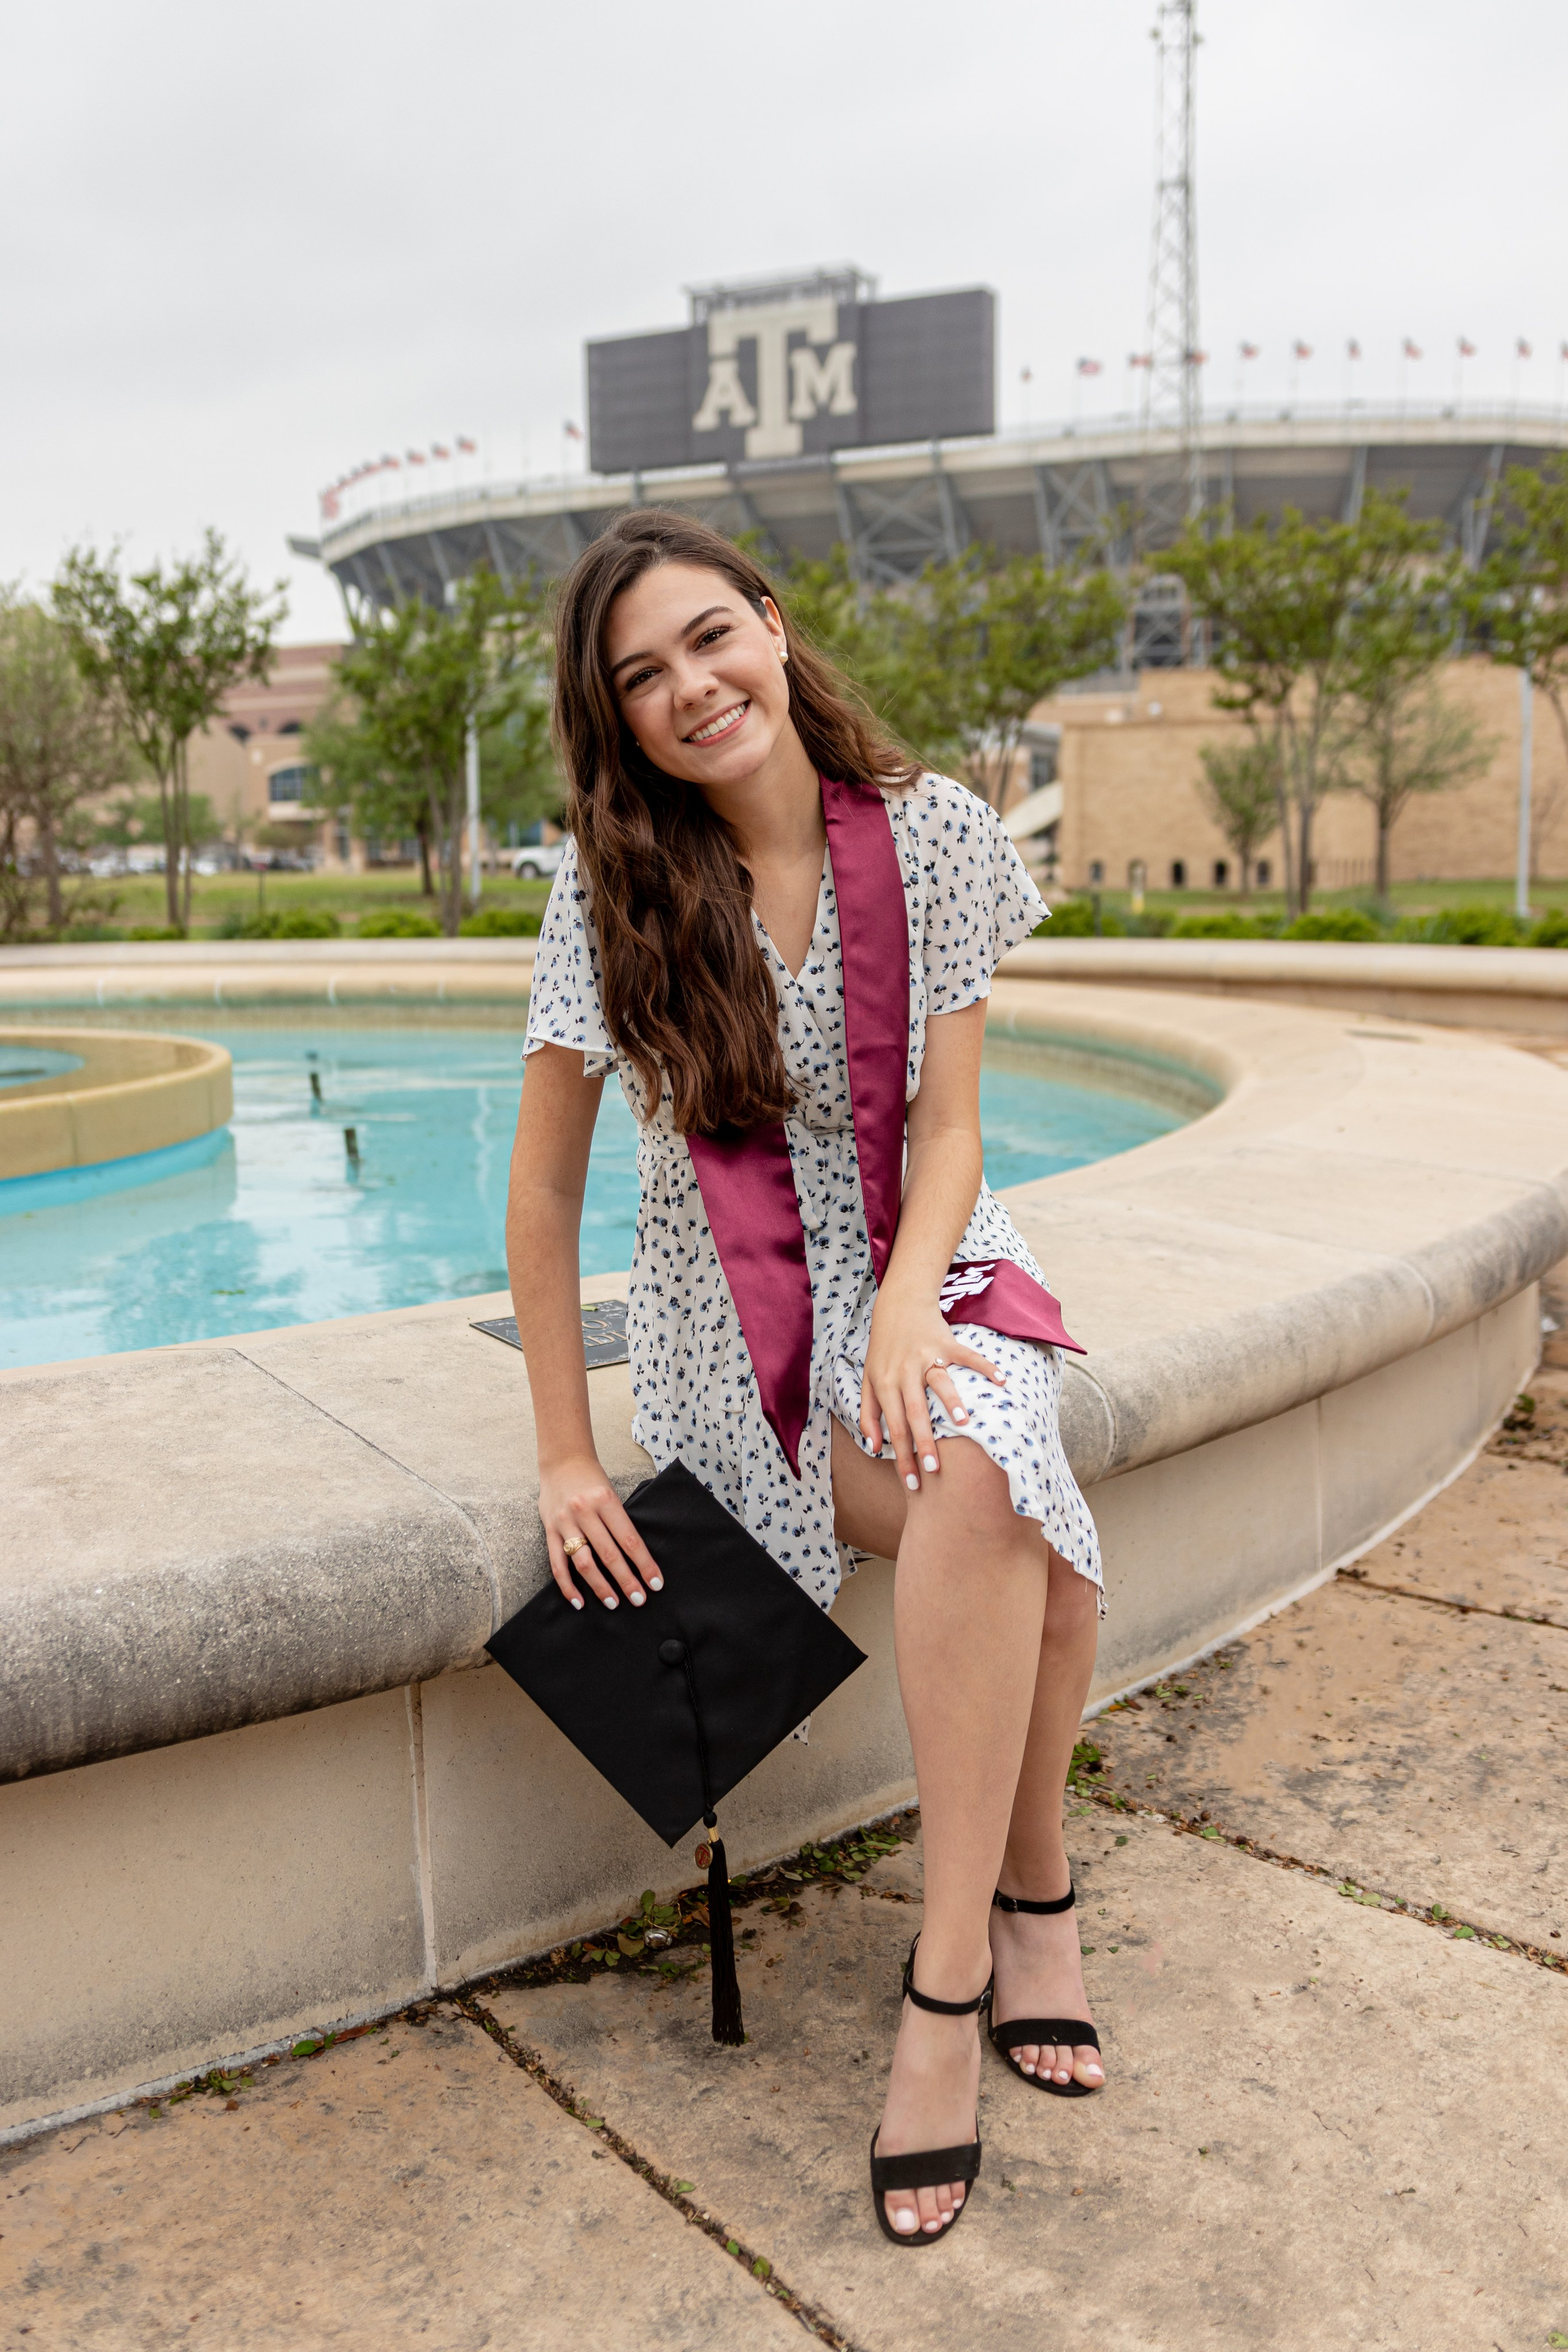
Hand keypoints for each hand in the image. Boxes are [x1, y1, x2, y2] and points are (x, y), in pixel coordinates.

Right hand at [538, 1454, 663, 1611]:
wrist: (562, 1460)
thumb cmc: (593, 1479)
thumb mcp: (611, 1493)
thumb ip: (619, 1522)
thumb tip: (637, 1558)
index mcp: (606, 1500)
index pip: (629, 1539)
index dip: (644, 1564)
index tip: (655, 1583)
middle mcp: (585, 1511)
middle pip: (609, 1554)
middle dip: (626, 1580)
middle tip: (639, 1600)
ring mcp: (565, 1522)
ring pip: (583, 1562)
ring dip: (599, 1586)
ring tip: (613, 1603)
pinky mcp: (550, 1530)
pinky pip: (558, 1564)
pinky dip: (567, 1586)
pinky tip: (578, 1601)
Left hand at [860, 1291, 1003, 1492]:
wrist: (897, 1304)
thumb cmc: (883, 1349)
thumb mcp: (868, 1379)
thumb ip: (869, 1413)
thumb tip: (873, 1447)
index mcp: (885, 1383)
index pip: (893, 1426)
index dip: (902, 1455)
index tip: (912, 1482)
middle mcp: (905, 1371)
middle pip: (914, 1411)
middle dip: (924, 1442)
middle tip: (934, 1470)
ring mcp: (927, 1355)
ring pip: (940, 1381)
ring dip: (952, 1402)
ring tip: (964, 1425)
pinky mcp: (946, 1341)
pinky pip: (967, 1356)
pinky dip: (985, 1367)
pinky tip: (1001, 1381)